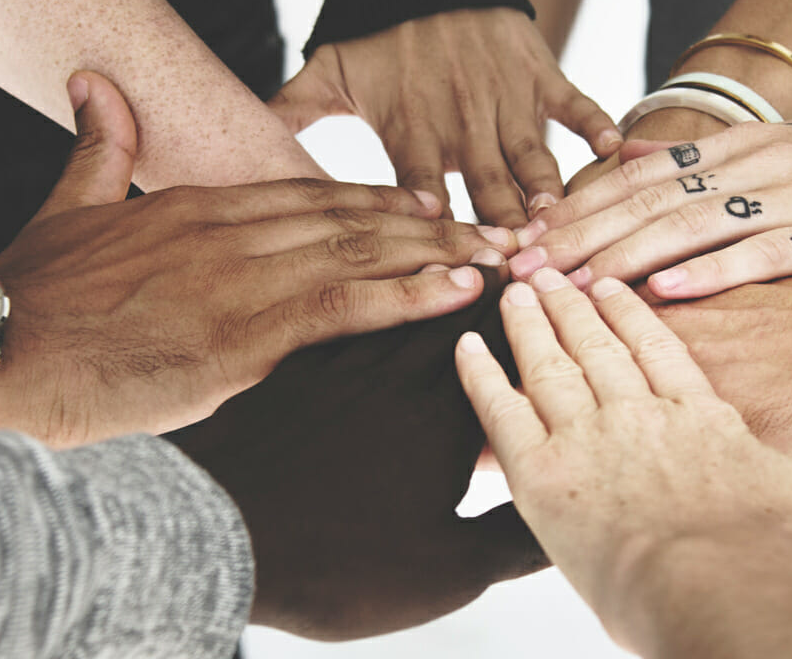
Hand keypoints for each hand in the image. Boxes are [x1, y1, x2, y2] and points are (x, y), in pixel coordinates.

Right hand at [0, 71, 513, 446]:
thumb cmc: (34, 292)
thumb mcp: (70, 203)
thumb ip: (101, 144)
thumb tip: (95, 82)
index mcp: (199, 208)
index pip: (306, 195)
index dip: (372, 201)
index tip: (423, 205)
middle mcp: (231, 233)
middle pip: (349, 219)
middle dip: (425, 225)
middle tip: (489, 232)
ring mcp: (242, 280)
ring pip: (359, 254)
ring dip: (436, 255)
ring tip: (496, 259)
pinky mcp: (244, 333)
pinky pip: (342, 306)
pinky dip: (406, 296)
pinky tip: (454, 293)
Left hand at [167, 268, 546, 639]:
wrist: (214, 544)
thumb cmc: (335, 566)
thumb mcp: (447, 569)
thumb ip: (517, 538)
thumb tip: (577, 517)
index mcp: (442, 414)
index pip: (497, 341)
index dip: (523, 306)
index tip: (546, 276)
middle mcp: (392, 372)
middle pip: (445, 297)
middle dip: (479, 261)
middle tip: (508, 235)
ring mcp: (331, 360)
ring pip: (381, 283)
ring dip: (414, 249)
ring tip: (441, 222)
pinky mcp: (278, 362)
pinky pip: (320, 292)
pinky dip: (342, 267)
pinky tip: (343, 252)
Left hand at [268, 8, 620, 227]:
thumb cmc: (378, 37)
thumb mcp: (328, 74)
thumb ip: (290, 116)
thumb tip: (233, 154)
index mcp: (409, 131)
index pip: (419, 191)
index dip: (432, 227)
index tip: (444, 263)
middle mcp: (459, 121)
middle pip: (482, 181)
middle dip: (499, 222)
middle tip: (516, 262)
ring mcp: (503, 98)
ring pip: (529, 151)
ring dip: (543, 186)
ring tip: (556, 220)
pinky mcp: (538, 74)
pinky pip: (573, 102)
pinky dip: (595, 125)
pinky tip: (614, 153)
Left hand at [454, 267, 791, 645]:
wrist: (726, 596)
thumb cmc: (780, 558)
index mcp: (702, 416)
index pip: (659, 348)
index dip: (631, 314)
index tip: (612, 286)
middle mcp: (641, 414)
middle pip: (598, 344)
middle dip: (570, 305)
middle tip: (547, 272)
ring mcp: (590, 439)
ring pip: (550, 363)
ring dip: (528, 322)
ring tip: (512, 289)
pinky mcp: (545, 476)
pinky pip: (501, 410)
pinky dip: (481, 374)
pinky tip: (466, 345)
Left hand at [515, 95, 791, 297]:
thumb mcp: (776, 154)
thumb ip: (703, 165)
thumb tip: (625, 162)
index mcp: (739, 146)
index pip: (638, 175)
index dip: (577, 205)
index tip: (525, 237)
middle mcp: (757, 164)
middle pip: (650, 199)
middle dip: (580, 234)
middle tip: (524, 269)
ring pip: (692, 226)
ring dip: (623, 256)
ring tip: (568, 284)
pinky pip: (760, 255)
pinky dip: (707, 273)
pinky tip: (658, 293)